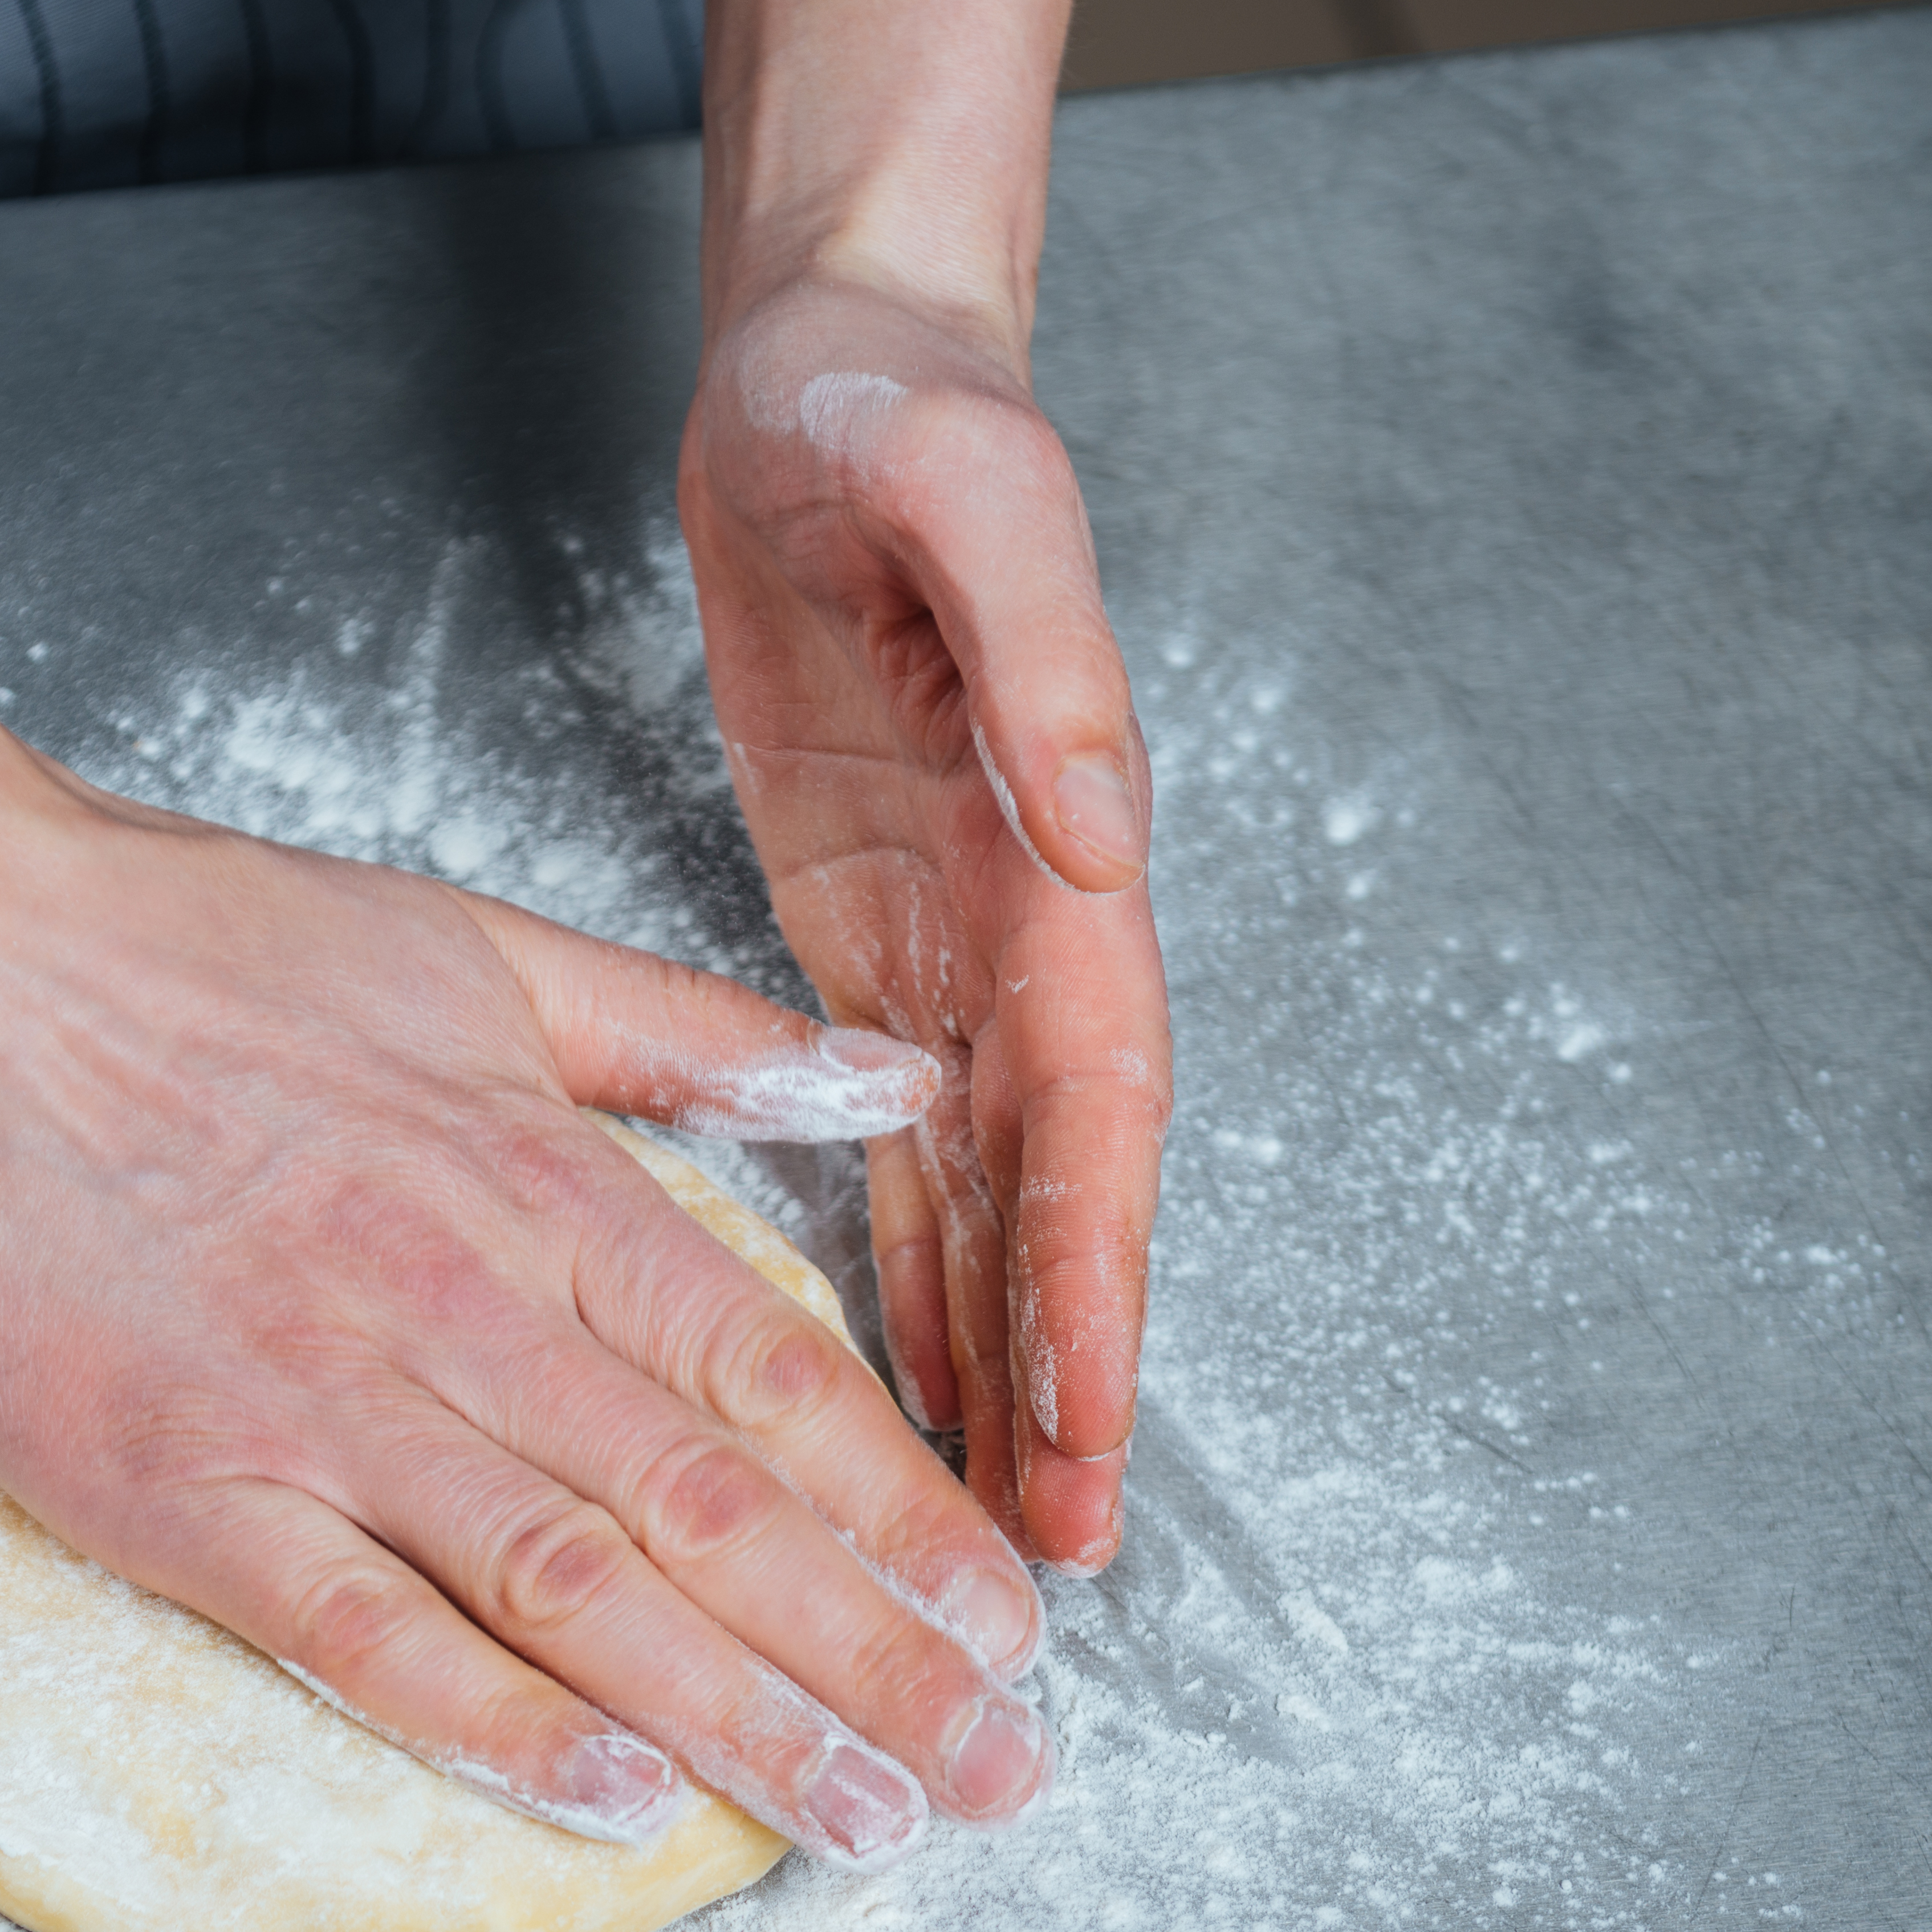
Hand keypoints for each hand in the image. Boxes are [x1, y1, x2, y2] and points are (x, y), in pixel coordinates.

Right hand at [0, 751, 1057, 1860]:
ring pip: (580, 1588)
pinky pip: (368, 1634)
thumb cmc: (190, 947)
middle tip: (1002, 1777)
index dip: (908, 1515)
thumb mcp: (477, 947)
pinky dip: (499, 1723)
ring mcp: (323, 1404)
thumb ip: (687, 1033)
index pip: (777, 1379)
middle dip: (881, 1660)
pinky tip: (620, 1803)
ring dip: (744, 1717)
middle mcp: (461, 1302)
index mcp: (539, 1180)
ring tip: (869, 1823)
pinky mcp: (186, 1488)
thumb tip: (879, 1076)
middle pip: (718, 1511)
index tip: (1009, 1620)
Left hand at [680, 271, 1168, 1568]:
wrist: (827, 375)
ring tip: (984, 1526)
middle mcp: (1022, 933)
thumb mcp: (970, 499)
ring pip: (986, 1203)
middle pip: (1061, 1198)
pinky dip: (903, 1270)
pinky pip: (893, 1146)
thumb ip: (1044, 657)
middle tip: (1056, 1557)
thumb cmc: (902, 414)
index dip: (1104, 1283)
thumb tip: (1099, 827)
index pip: (1100, 1114)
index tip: (1096, 1433)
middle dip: (1064, 1377)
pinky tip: (890, 1382)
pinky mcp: (864, 943)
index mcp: (1064, 859)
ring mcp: (946, 951)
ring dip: (990, 1360)